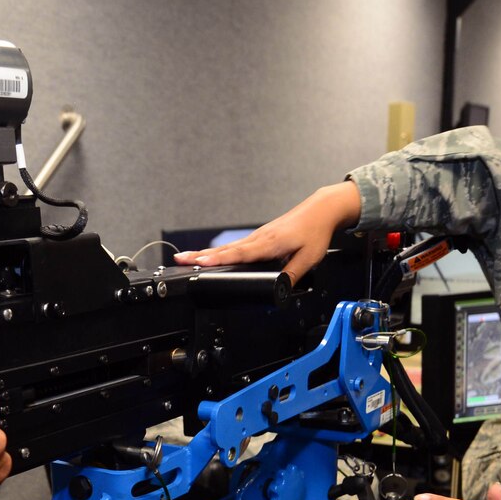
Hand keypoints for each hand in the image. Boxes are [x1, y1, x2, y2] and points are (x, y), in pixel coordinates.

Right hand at [170, 180, 360, 284]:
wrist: (321, 210)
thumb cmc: (315, 232)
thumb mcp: (309, 258)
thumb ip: (292, 274)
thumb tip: (278, 289)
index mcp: (269, 244)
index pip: (238, 254)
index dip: (218, 259)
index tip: (199, 262)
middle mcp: (259, 238)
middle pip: (225, 250)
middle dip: (201, 255)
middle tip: (179, 260)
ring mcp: (258, 236)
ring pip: (228, 247)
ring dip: (207, 253)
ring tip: (187, 258)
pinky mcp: (261, 236)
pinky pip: (236, 246)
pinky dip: (220, 251)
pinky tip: (213, 256)